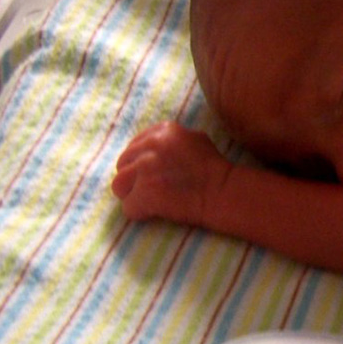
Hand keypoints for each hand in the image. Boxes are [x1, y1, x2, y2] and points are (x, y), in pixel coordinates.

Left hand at [112, 122, 233, 226]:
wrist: (223, 192)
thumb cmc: (214, 169)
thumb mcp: (196, 140)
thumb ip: (171, 139)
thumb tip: (151, 145)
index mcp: (163, 131)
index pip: (134, 147)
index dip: (141, 163)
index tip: (155, 174)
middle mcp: (151, 145)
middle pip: (123, 165)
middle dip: (134, 179)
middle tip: (152, 189)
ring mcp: (145, 169)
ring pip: (119, 185)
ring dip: (133, 195)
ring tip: (152, 201)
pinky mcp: (144, 192)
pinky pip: (128, 207)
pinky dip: (140, 212)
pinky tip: (155, 212)